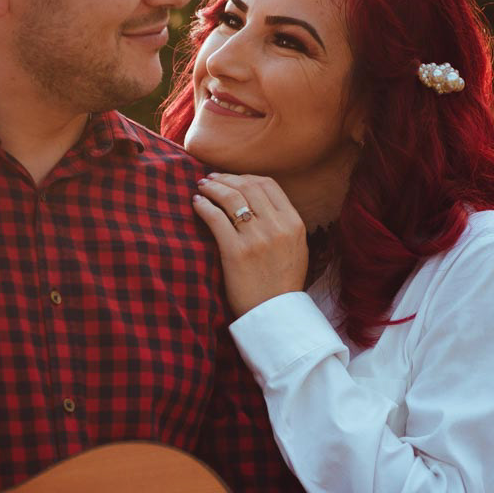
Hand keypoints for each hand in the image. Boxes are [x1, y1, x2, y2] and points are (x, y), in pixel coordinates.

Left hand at [191, 173, 309, 317]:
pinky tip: (197, 203)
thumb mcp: (296, 248)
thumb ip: (284, 223)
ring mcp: (256, 238)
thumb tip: (260, 200)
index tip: (232, 179)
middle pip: (248, 186)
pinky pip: (215, 218)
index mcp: (294, 223)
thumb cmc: (282, 284)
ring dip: (213, 187)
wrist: (275, 315)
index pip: (268, 184)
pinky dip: (203, 206)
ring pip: (231, 198)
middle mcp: (277, 227)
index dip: (246, 177)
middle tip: (211, 179)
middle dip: (226, 178)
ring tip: (202, 187)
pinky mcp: (235, 252)